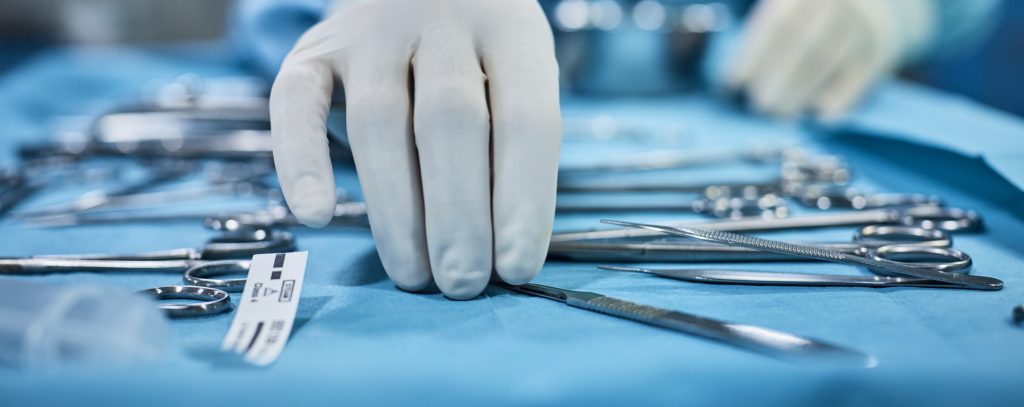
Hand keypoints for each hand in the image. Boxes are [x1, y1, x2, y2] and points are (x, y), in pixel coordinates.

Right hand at [270, 0, 560, 298]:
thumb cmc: (478, 55)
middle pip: (450, 121)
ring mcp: (372, 31)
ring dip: (396, 209)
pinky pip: (296, 102)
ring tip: (413, 273)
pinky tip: (317, 214)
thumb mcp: (518, 76)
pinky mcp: (314, 51)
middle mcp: (442, 22)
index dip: (523, 200)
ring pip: (379, 121)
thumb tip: (503, 251)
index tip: (516, 268)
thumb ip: (513, 147)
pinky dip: (302, 161)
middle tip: (462, 283)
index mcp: (511, 31)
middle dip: (458, 214)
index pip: (526, 119)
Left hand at [724, 0, 933, 120]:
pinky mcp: (881, 48)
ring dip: (799, 94)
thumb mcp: (786, 8)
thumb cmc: (813, 13)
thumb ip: (763, 34)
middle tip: (758, 105)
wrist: (878, 5)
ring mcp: (860, 24)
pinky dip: (837, 101)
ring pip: (827, 61)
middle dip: (776, 79)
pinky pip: (858, 77)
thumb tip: (733, 80)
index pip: (776, 25)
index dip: (751, 57)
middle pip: (803, 44)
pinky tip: (818, 117)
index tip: (731, 84)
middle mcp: (834, 2)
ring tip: (780, 114)